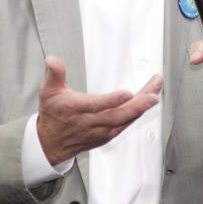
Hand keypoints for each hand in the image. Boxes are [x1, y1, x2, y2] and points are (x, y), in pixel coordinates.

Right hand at [36, 55, 161, 165]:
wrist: (51, 143)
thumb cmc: (53, 115)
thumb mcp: (48, 91)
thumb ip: (54, 74)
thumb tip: (52, 60)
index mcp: (76, 109)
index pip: (96, 106)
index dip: (113, 100)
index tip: (127, 93)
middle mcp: (90, 123)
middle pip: (117, 115)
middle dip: (138, 104)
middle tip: (153, 93)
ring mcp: (100, 131)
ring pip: (125, 121)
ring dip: (142, 108)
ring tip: (155, 94)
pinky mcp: (107, 136)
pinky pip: (125, 125)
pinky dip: (137, 115)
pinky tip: (147, 104)